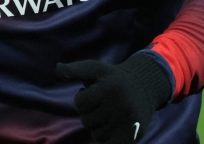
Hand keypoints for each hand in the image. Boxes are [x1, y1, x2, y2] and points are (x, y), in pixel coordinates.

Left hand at [56, 53, 171, 143]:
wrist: (145, 86)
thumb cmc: (112, 78)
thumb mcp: (94, 68)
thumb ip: (74, 69)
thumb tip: (58, 69)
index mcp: (108, 89)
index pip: (80, 103)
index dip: (82, 98)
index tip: (93, 92)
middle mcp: (120, 106)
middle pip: (87, 121)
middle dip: (90, 113)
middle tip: (103, 104)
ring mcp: (128, 122)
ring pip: (97, 136)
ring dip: (99, 127)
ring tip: (110, 114)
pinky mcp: (135, 135)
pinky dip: (108, 139)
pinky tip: (112, 129)